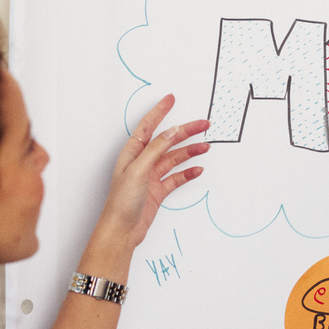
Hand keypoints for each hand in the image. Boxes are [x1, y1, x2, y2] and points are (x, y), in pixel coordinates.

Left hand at [94, 95, 209, 250]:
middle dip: (185, 131)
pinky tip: (198, 169)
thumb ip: (156, 149)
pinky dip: (188, 172)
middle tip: (203, 123)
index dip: (159, 112)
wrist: (122, 230)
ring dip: (190, 151)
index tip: (170, 99)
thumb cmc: (122, 201)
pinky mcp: (159, 190)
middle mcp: (142, 161)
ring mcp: (151, 176)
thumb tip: (170, 131)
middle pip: (167, 141)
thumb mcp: (138, 170)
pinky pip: (177, 177)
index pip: (148, 126)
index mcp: (133, 153)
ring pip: (175, 158)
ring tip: (205, 146)